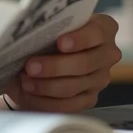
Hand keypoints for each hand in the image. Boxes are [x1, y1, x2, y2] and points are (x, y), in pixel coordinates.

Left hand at [3, 14, 120, 112]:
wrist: (44, 60)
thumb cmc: (47, 37)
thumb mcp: (48, 27)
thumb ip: (46, 27)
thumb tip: (24, 33)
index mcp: (103, 28)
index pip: (97, 33)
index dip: (80, 39)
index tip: (60, 43)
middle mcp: (107, 53)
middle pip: (85, 63)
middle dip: (55, 66)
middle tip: (30, 66)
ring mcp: (100, 78)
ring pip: (74, 85)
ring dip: (46, 85)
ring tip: (25, 80)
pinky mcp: (90, 98)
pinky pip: (69, 104)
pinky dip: (47, 100)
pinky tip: (31, 94)